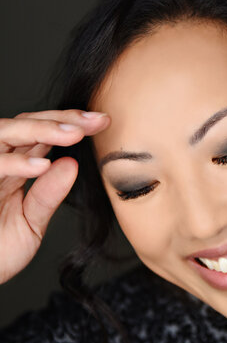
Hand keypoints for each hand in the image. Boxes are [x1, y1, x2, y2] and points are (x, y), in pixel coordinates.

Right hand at [0, 109, 109, 284]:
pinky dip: (16, 164)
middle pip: (25, 124)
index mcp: (12, 169)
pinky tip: (42, 166)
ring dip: (42, 130)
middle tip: (95, 121)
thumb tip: (72, 164)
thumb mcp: (31, 223)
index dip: (70, 125)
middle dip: (62, 119)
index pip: (41, 135)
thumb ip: (48, 195)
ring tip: (74, 134)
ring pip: (6, 133)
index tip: (101, 123)